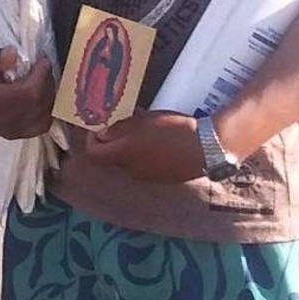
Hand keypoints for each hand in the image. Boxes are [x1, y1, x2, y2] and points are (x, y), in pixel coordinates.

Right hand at [0, 40, 55, 138]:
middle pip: (39, 105)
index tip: (41, 60)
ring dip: (48, 97)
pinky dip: (45, 112)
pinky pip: (39, 127)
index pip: (29, 94)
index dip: (41, 76)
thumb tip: (13, 54)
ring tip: (42, 80)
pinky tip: (40, 97)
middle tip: (43, 66)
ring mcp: (9, 130)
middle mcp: (2, 121)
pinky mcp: (13, 133)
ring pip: (43, 118)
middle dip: (46, 83)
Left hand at [75, 111, 206, 184]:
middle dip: (114, 141)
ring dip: (131, 147)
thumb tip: (102, 135)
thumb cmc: (174, 130)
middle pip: (112, 157)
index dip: (92, 140)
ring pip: (129, 161)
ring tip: (145, 129)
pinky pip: (145, 165)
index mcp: (125, 155)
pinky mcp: (162, 178)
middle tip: (125, 123)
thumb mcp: (145, 121)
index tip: (98, 127)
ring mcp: (147, 176)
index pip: (94, 155)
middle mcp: (132, 170)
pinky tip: (159, 141)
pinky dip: (145, 154)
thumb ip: (120, 128)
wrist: (206, 148)